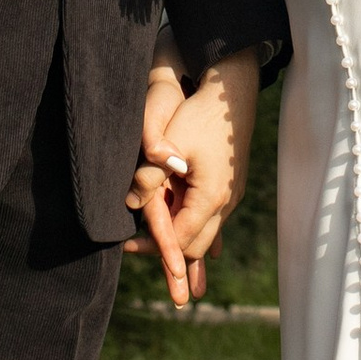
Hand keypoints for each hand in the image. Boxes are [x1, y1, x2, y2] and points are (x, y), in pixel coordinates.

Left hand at [123, 50, 259, 309]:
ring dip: (184, 245)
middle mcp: (226, 202)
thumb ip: (151, 172)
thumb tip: (130, 199)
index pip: (181, 238)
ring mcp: (231, 196)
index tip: (128, 249)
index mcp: (211, 196)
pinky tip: (193, 246)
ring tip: (167, 266)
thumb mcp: (171, 142)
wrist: (232, 93)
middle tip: (137, 254)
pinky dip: (197, 232)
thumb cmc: (200, 115)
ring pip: (206, 234)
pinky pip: (212, 220)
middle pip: (196, 245)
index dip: (155, 249)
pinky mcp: (229, 187)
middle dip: (170, 255)